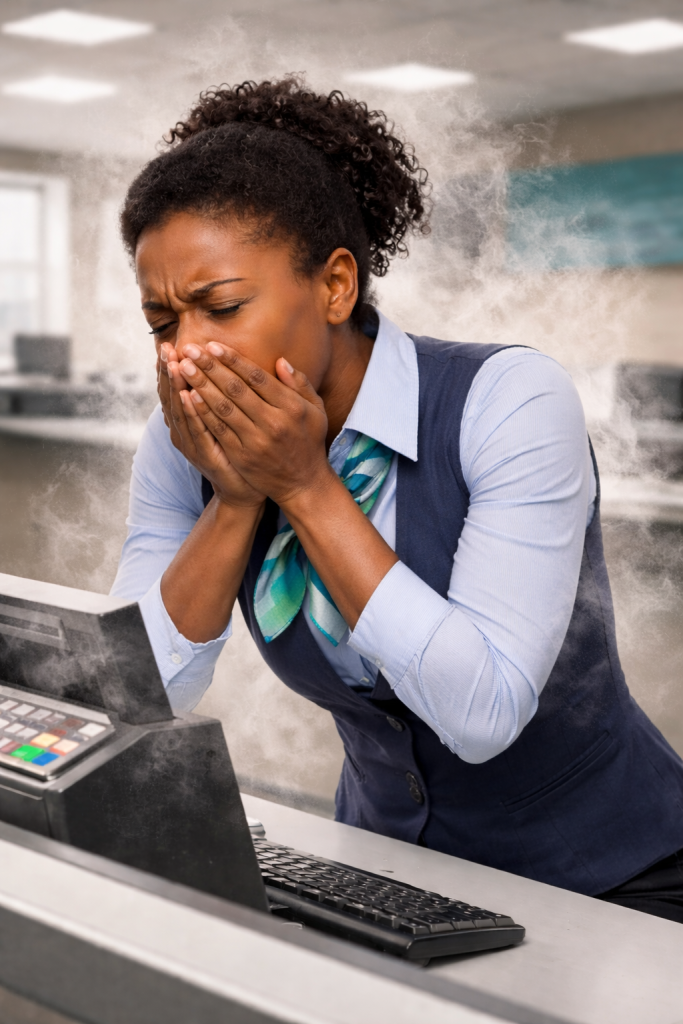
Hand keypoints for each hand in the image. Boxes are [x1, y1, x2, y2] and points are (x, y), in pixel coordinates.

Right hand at [157, 342, 265, 509]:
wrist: (242, 488)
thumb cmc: (235, 451)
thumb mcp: (223, 420)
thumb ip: (217, 395)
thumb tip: (214, 365)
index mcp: (187, 420)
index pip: (174, 389)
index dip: (169, 368)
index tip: (168, 344)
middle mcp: (184, 431)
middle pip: (171, 396)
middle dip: (168, 372)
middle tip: (166, 348)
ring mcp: (191, 444)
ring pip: (180, 411)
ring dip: (176, 387)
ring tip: (173, 364)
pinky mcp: (204, 456)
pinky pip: (196, 430)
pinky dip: (191, 412)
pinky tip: (189, 395)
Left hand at [177, 342, 332, 507]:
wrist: (303, 484)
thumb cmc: (309, 442)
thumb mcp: (316, 410)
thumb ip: (300, 384)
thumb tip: (280, 360)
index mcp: (291, 407)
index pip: (257, 377)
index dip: (233, 360)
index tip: (212, 345)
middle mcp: (273, 422)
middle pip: (236, 389)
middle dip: (210, 367)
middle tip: (189, 349)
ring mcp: (256, 441)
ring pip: (223, 408)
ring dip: (201, 385)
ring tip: (183, 367)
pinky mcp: (243, 456)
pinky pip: (219, 430)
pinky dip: (202, 413)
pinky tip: (188, 397)